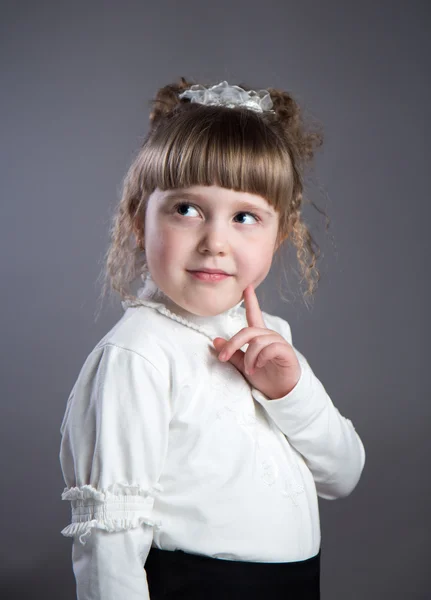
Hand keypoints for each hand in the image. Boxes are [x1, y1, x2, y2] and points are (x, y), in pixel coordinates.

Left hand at [212, 284, 300, 399]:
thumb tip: (216, 341)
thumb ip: (232, 353)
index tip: (247, 286)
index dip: (250, 300)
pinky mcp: (285, 351)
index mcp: (259, 337)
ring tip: (249, 370)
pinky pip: (270, 348)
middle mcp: (269, 336)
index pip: (254, 314)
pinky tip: (258, 367)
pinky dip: (260, 358)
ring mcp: (278, 342)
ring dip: (248, 358)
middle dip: (232, 344)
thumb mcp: (243, 365)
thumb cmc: (264, 377)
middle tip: (223, 357)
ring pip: (257, 341)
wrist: (280, 392)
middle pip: (248, 331)